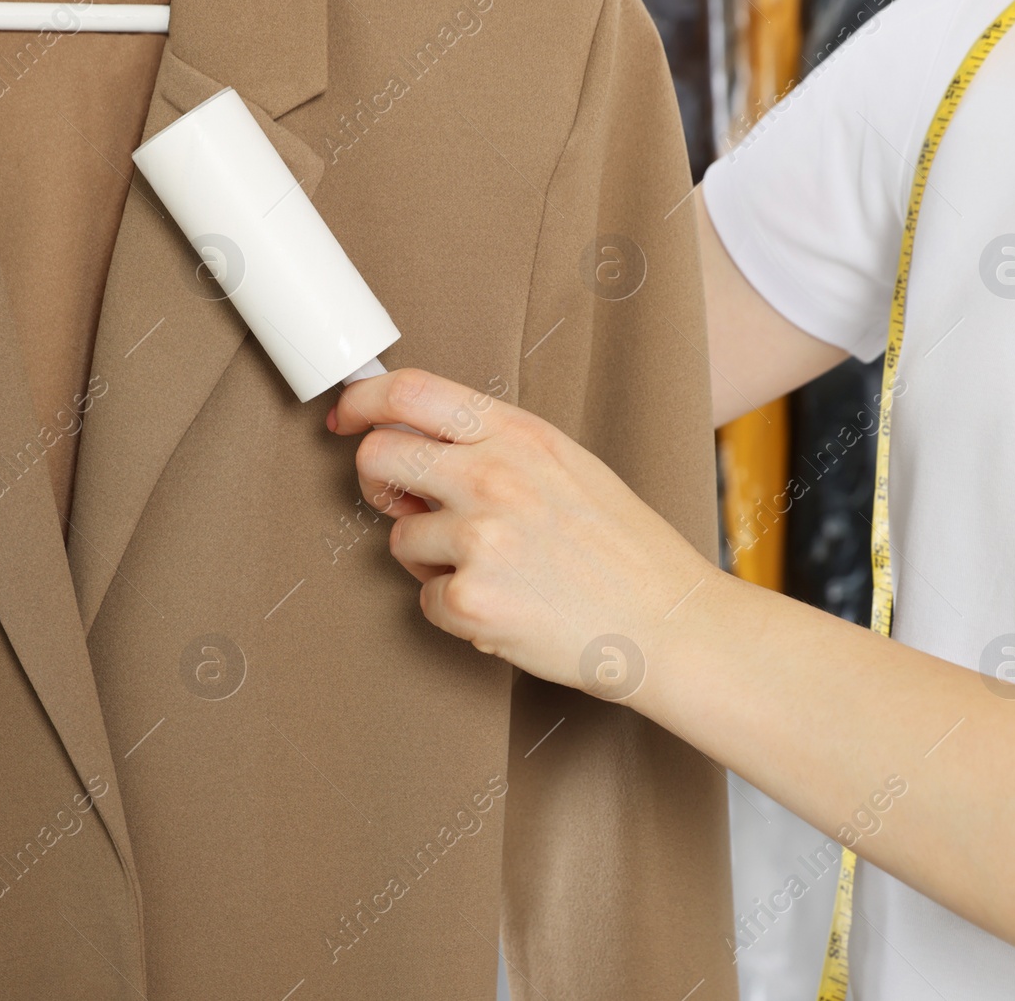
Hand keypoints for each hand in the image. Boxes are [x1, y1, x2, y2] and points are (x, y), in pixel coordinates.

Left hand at [327, 368, 716, 699]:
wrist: (669, 622)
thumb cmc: (625, 550)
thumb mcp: (568, 465)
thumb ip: (494, 445)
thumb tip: (419, 440)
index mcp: (519, 434)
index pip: (410, 392)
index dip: (360, 401)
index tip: (344, 416)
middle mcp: (493, 475)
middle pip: (378, 456)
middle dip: (377, 483)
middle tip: (405, 503)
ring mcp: (479, 538)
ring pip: (400, 537)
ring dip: (432, 558)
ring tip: (497, 570)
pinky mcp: (471, 599)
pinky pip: (424, 599)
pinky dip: (455, 609)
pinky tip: (505, 605)